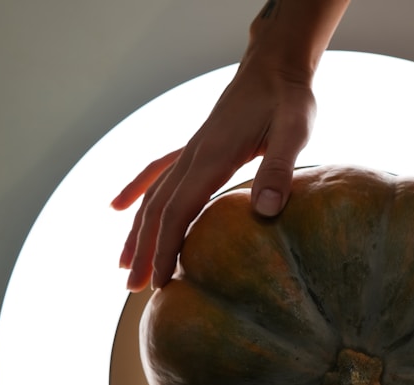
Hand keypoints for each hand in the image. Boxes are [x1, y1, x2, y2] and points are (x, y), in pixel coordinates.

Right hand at [112, 56, 316, 291]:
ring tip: (124, 267)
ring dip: (138, 233)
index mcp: (212, 158)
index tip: (158, 282)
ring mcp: (190, 151)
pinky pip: (157, 173)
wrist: (276, 67)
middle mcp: (192, 156)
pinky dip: (136, 191)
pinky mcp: (195, 148)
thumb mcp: (295, 130)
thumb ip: (279, 169)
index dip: (165, 249)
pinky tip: (118, 207)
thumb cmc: (289, 99)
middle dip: (145, 251)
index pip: (179, 212)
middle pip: (158, 211)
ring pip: (153, 197)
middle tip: (134, 289)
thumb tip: (266, 211)